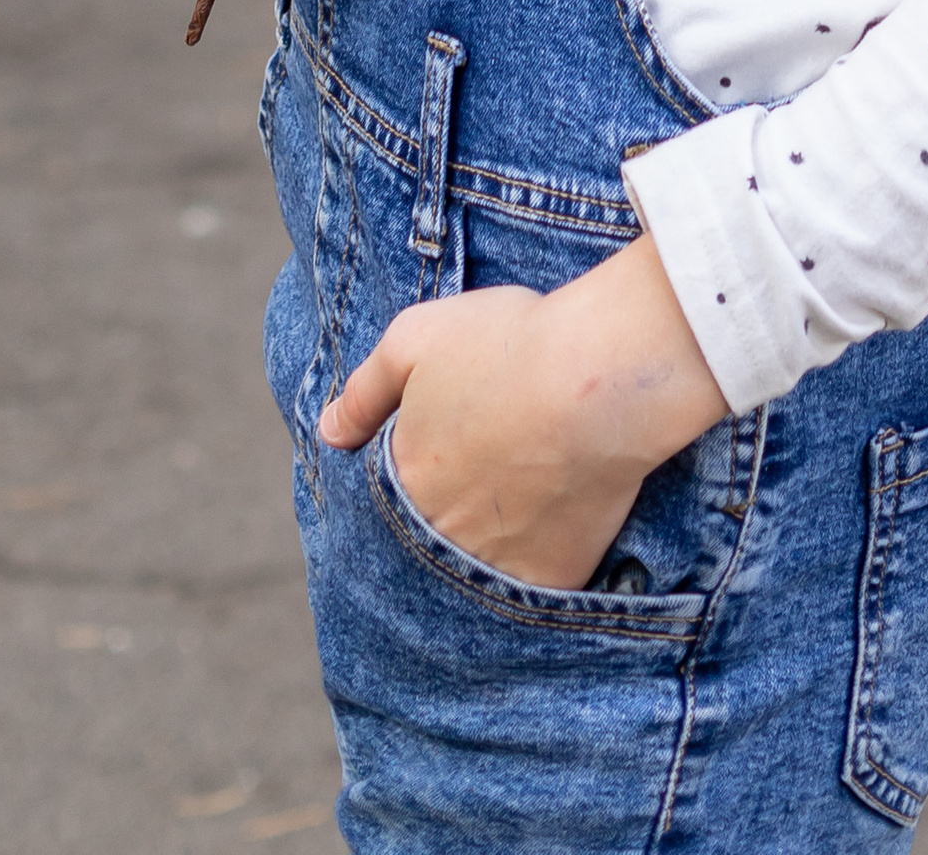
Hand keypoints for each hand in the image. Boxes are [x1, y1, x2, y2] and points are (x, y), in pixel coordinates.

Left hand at [318, 234, 730, 589]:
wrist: (599, 379)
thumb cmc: (507, 345)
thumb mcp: (414, 339)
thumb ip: (364, 390)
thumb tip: (328, 432)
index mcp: (403, 481)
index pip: (378, 505)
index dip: (401, 483)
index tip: (425, 467)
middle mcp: (440, 537)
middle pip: (425, 543)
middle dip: (440, 520)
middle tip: (475, 485)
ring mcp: (497, 566)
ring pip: (475, 572)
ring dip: (483, 546)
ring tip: (511, 505)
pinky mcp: (554, 578)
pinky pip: (533, 587)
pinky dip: (535, 562)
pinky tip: (551, 525)